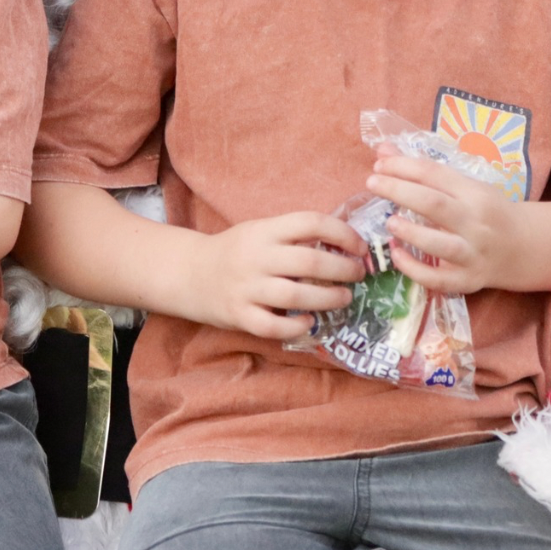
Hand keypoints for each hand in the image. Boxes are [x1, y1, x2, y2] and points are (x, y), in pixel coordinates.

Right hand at [189, 212, 366, 340]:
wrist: (190, 274)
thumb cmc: (236, 251)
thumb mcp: (261, 232)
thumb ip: (294, 236)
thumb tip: (345, 245)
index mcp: (264, 231)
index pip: (310, 222)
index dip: (342, 233)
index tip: (360, 247)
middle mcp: (256, 257)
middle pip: (309, 262)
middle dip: (343, 270)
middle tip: (358, 275)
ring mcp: (246, 288)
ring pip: (295, 297)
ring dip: (328, 299)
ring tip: (344, 298)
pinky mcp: (239, 315)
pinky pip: (273, 326)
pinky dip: (297, 326)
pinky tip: (310, 321)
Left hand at [368, 153, 525, 293]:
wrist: (524, 247)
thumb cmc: (488, 211)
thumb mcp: (464, 186)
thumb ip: (425, 172)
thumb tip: (382, 152)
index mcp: (474, 193)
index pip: (434, 174)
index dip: (403, 167)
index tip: (379, 165)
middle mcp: (475, 222)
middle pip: (434, 204)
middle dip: (399, 191)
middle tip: (372, 184)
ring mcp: (472, 254)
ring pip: (440, 244)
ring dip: (411, 232)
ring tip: (389, 222)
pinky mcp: (468, 280)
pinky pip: (439, 279)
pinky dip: (415, 269)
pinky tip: (397, 256)